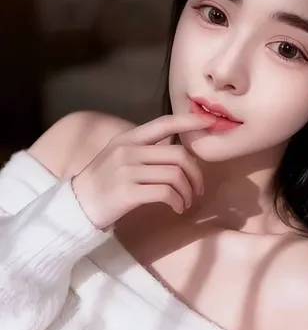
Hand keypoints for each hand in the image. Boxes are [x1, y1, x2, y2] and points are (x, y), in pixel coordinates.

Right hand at [72, 112, 214, 229]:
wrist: (76, 205)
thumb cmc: (103, 183)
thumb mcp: (120, 157)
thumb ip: (145, 150)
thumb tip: (178, 149)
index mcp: (128, 138)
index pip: (164, 123)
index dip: (190, 121)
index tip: (210, 122)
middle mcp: (128, 151)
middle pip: (178, 155)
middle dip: (196, 173)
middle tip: (198, 189)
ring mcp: (127, 171)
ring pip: (175, 175)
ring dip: (187, 191)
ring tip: (185, 202)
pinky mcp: (128, 193)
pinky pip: (166, 193)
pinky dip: (177, 202)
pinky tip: (176, 208)